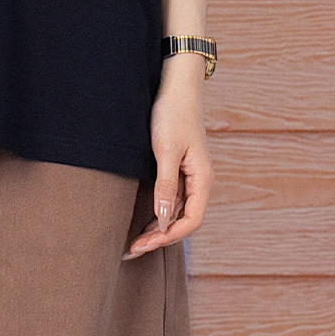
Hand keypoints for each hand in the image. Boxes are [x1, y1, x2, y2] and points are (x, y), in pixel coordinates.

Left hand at [123, 55, 213, 258]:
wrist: (176, 86)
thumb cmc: (173, 115)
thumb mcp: (166, 151)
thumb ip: (165, 186)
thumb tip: (162, 220)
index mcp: (202, 180)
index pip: (190, 221)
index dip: (167, 237)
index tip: (143, 243)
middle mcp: (199, 182)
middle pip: (183, 220)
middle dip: (159, 237)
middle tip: (132, 249)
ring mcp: (190, 176)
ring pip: (176, 211)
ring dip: (158, 227)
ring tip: (135, 240)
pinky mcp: (179, 168)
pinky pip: (171, 198)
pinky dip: (158, 212)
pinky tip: (143, 219)